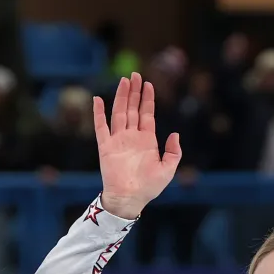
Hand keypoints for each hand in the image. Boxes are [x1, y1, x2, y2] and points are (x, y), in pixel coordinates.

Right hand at [95, 73, 181, 220]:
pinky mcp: (105, 146)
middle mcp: (132, 137)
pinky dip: (98, 113)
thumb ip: (174, 152)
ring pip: (119, 113)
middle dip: (134, 92)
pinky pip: (100, 127)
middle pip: (132, 109)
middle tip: (135, 74)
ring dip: (121, 97)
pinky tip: (98, 99)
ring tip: (124, 81)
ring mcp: (118, 140)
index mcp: (147, 141)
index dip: (147, 99)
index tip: (148, 84)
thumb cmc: (149, 187)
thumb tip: (175, 134)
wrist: (130, 199)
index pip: (147, 114)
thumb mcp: (168, 170)